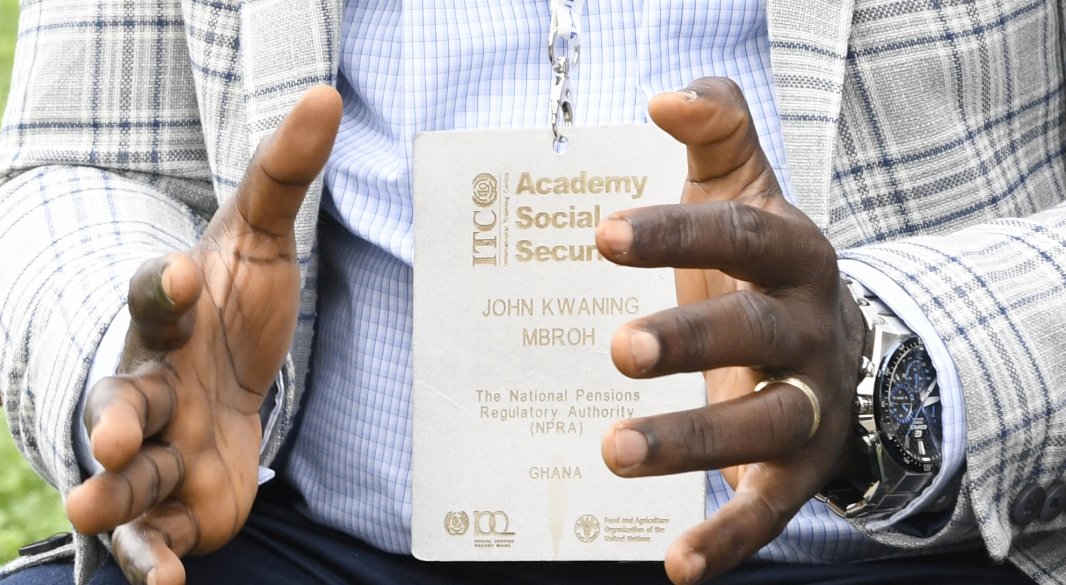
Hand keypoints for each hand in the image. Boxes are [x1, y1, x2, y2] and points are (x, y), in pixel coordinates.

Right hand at [64, 86, 341, 584]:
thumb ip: (283, 174)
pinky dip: (155, 561)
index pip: (157, 297)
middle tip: (108, 431)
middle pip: (121, 399)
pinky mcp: (179, 504)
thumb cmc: (235, 305)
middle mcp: (149, 386)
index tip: (182, 269)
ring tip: (92, 504)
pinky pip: (156, 536)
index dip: (163, 284)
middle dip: (112, 416)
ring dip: (110, 494)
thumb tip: (328, 95)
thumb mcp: (262, 239)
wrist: (226, 377)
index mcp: (169, 319)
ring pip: (124, 476)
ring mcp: (158, 451)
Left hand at [595, 78, 866, 583]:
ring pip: (762, 428)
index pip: (738, 237)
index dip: (675, 232)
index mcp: (795, 255)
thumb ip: (716, 126)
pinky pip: (769, 509)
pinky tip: (675, 565)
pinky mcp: (798, 469)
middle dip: (689, 339)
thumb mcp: (746, 182)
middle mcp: (809, 332)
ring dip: (692, 442)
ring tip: (615, 451)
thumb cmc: (762, 261)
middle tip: (618, 346)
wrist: (838, 344)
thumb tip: (665, 97)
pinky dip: (728, 538)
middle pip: (753, 334)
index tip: (601, 234)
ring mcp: (809, 406)